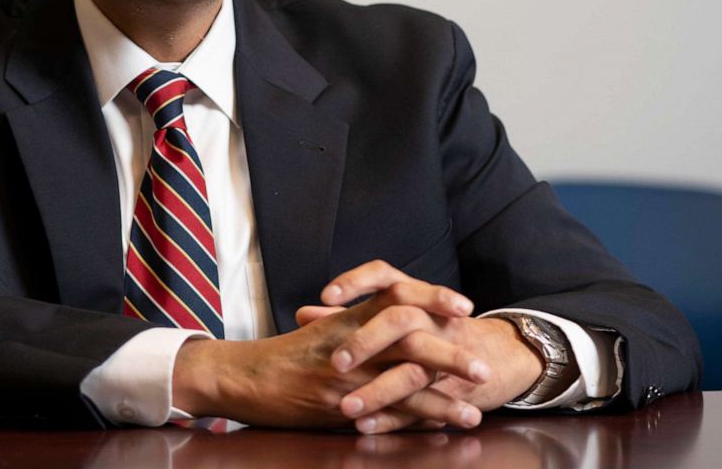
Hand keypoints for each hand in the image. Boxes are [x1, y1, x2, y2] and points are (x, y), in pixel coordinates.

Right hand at [172, 264, 487, 429]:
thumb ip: (357, 324)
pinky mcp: (338, 403)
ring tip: (473, 412)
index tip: (463, 309)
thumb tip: (392, 323)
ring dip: (443, 398)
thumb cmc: (283, 354)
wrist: (244, 376)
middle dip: (451, 353)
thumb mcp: (322, 329)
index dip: (433, 299)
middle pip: (411, 337)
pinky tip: (437, 431)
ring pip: (404, 379)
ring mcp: (347, 373)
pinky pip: (384, 412)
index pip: (398, 295)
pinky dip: (414, 421)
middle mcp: (352, 340)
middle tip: (483, 369)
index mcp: (350, 317)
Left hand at [319, 261, 544, 432]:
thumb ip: (348, 317)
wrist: (494, 356)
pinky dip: (393, 418)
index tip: (327, 295)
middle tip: (336, 364)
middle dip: (367, 342)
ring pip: (413, 371)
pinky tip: (367, 427)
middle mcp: (431, 319)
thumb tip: (303, 314)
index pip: (384, 276)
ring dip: (378, 391)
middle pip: (400, 320)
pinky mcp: (451, 389)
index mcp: (413, 296)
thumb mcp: (393, 316)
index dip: (356, 282)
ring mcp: (445, 354)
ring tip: (347, 409)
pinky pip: (422, 405)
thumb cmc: (429, 330)